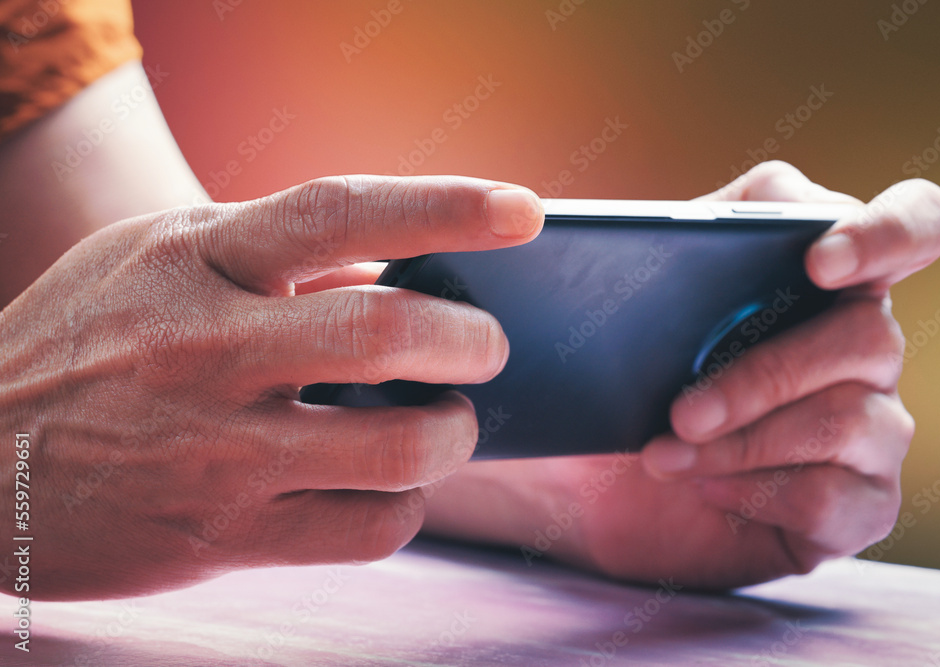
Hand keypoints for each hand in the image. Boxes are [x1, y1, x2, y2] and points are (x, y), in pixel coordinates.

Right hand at [0, 175, 542, 599]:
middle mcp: (209, 351)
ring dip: (452, 434)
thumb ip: (270, 256)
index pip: (341, 210)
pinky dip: (405, 507)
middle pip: (387, 335)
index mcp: (198, 260)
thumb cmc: (86, 341)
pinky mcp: (222, 536)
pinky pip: (366, 531)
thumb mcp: (156, 259)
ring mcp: (216, 451)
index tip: (521, 211)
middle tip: (487, 347)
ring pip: (396, 449)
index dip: (446, 206)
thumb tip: (392, 272)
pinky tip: (390, 486)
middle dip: (472, 342)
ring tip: (445, 420)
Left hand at [422, 161, 939, 588]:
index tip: (818, 263)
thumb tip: (655, 231)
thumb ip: (661, 248)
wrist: (593, 482)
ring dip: (740, 441)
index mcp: (825, 275)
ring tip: (663, 454)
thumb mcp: (627, 307)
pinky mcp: (858, 504)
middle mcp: (863, 344)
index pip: (913, 225)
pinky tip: (703, 487)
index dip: (884, 233)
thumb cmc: (621, 378)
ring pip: (845, 421)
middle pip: (869, 337)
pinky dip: (753, 492)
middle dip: (763, 374)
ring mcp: (872, 427)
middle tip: (682, 410)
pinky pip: (832, 499)